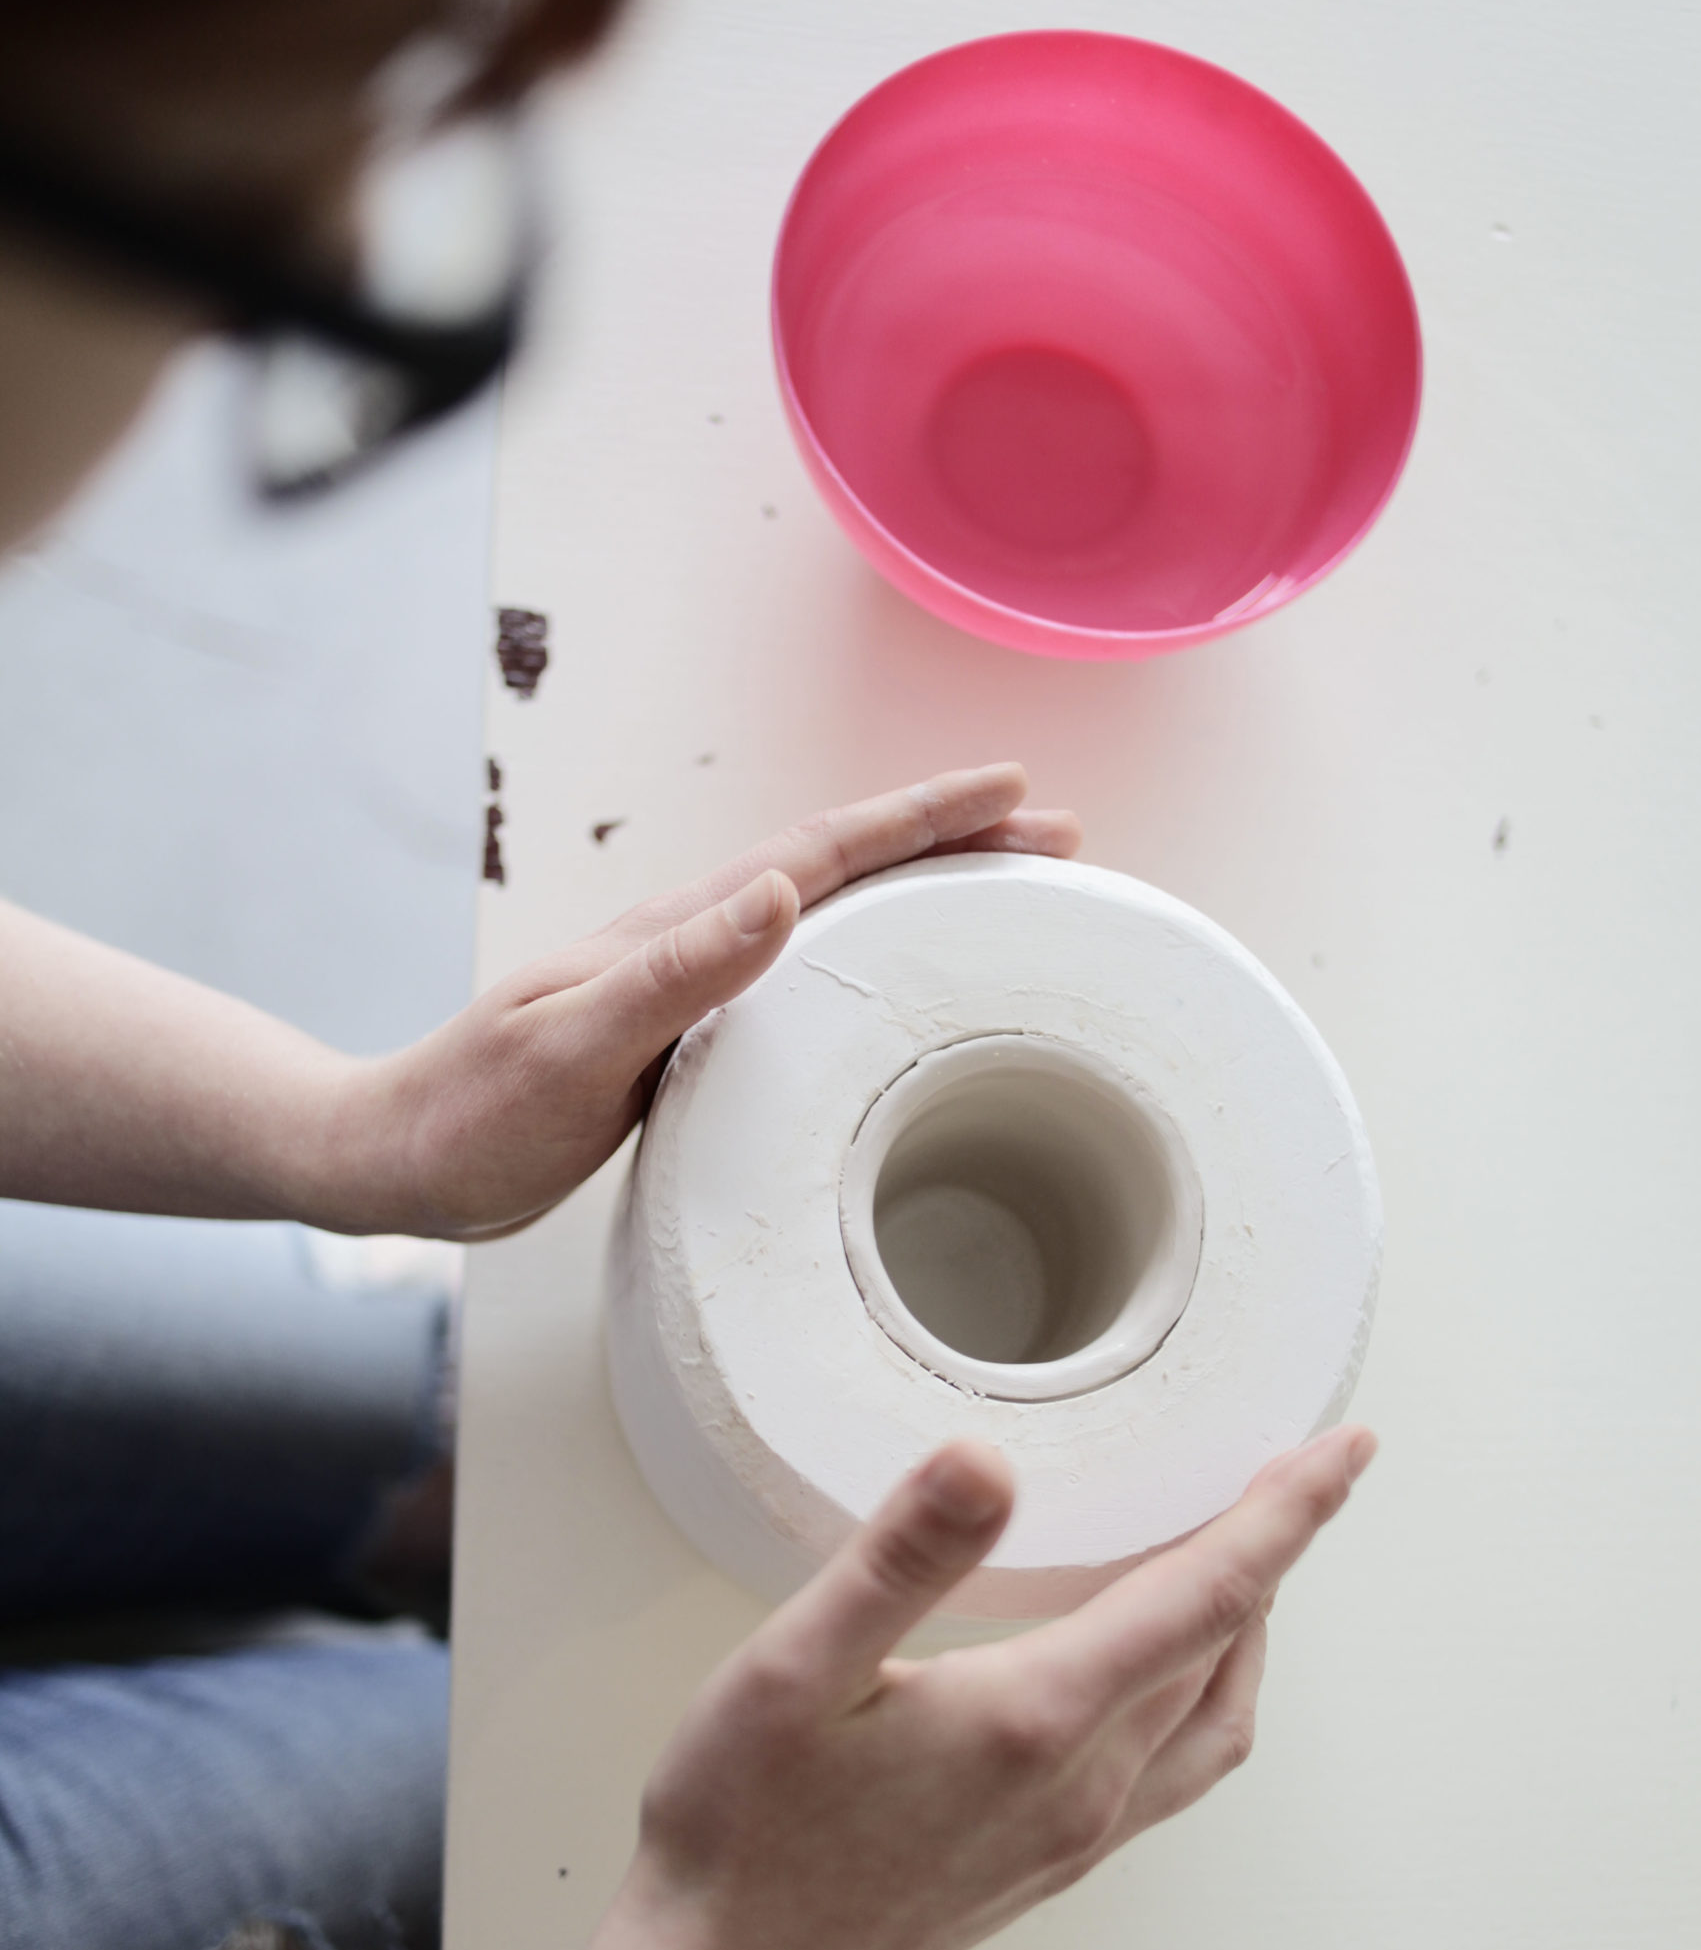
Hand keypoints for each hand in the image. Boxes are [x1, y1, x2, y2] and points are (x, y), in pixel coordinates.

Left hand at [335, 765, 1077, 1238]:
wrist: (397, 1156)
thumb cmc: (474, 1116)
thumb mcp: (574, 1050)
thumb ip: (674, 975)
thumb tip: (777, 892)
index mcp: (676, 935)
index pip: (821, 858)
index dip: (921, 822)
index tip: (1014, 793)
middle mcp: (690, 946)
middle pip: (843, 872)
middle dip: (951, 842)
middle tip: (1054, 839)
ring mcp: (686, 989)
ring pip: (828, 918)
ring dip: (919, 893)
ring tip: (1004, 893)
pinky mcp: (679, 1039)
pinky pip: (801, 980)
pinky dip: (867, 960)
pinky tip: (890, 990)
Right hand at [624, 1425, 1376, 1949]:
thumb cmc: (743, 1830)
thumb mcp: (794, 1667)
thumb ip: (900, 1558)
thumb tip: (986, 1462)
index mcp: (1038, 1718)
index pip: (1209, 1595)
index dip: (1289, 1512)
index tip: (1344, 1447)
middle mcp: (1083, 1785)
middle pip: (1228, 1652)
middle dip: (1276, 1554)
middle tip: (1295, 1472)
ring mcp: (1075, 1838)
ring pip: (1214, 1721)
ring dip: (1247, 1633)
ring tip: (1245, 1559)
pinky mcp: (1050, 1867)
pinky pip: (1173, 1769)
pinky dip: (1203, 1696)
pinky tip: (1160, 1671)